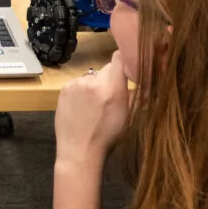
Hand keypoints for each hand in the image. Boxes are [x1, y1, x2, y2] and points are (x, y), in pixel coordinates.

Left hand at [54, 51, 130, 171]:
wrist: (79, 151)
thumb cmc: (107, 137)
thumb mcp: (128, 116)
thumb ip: (133, 94)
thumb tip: (143, 80)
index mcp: (112, 88)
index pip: (118, 58)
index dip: (123, 61)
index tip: (126, 68)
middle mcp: (94, 81)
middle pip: (105, 70)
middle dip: (109, 79)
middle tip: (109, 96)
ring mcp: (76, 84)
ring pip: (91, 77)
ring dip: (94, 86)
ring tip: (92, 105)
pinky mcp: (64, 89)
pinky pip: (77, 84)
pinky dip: (81, 91)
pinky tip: (81, 107)